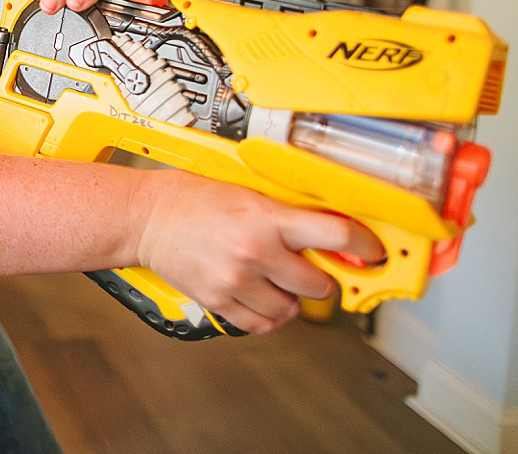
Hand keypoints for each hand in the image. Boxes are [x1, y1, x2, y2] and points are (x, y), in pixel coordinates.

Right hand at [134, 171, 385, 333]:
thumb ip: (284, 215)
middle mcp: (253, 251)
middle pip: (319, 285)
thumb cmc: (190, 199)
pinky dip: (267, 317)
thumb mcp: (245, 193)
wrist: (144, 217)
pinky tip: (261, 299)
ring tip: (278, 284)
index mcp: (265, 218)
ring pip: (291, 310)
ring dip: (291, 300)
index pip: (335, 234)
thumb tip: (327, 234)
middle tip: (311, 270)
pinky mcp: (218, 301)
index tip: (373, 252)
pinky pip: (260, 324)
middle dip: (321, 278)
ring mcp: (235, 281)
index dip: (365, 246)